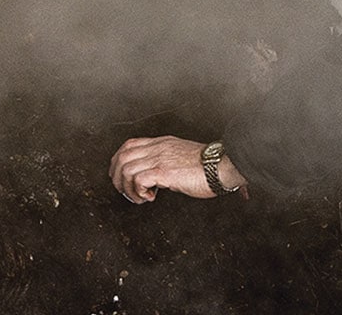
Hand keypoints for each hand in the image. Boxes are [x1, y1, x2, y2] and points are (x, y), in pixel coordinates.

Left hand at [108, 135, 247, 203]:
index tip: (121, 176)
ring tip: (140, 197)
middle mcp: (159, 148)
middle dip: (117, 178)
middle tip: (127, 191)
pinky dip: (138, 191)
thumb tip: (159, 178)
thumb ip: (169, 162)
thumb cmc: (211, 165)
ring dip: (127, 188)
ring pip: (126, 169)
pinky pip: (138, 180)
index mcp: (163, 143)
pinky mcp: (165, 172)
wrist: (224, 165)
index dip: (119, 161)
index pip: (129, 145)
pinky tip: (150, 197)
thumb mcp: (184, 157)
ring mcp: (161, 159)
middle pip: (122, 157)